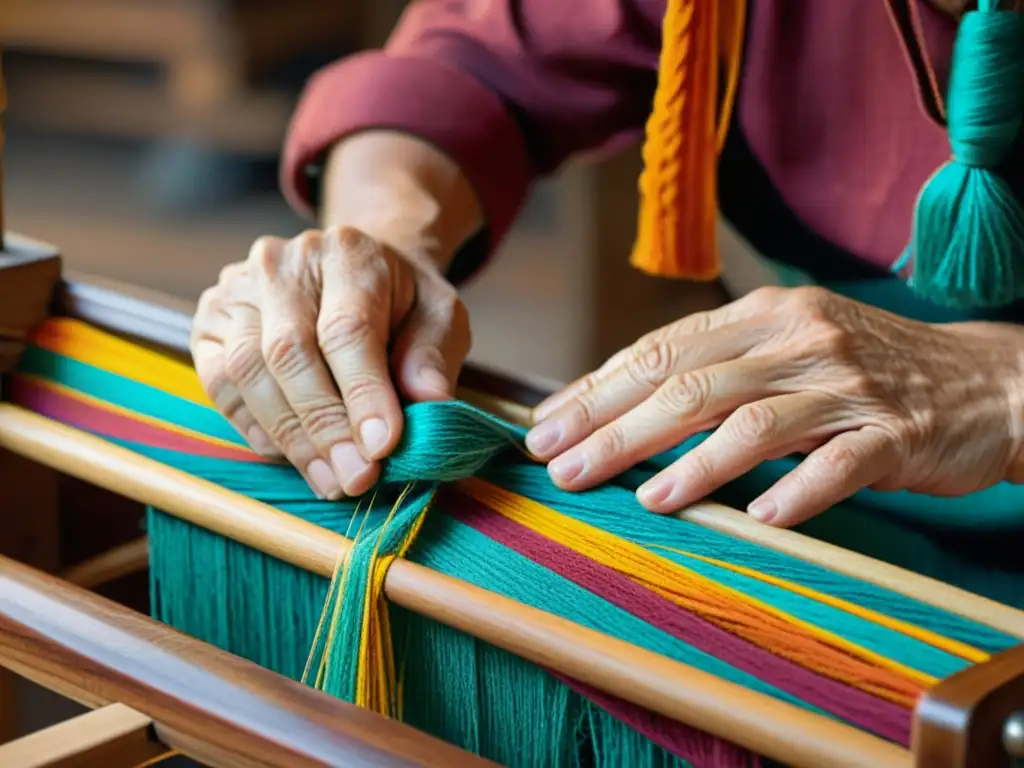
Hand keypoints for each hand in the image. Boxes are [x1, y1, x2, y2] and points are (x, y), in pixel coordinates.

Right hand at [190, 226, 469, 498]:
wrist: (354, 273)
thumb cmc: (401, 303)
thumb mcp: (440, 316)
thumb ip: (433, 356)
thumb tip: (430, 404)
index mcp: (347, 253)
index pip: (347, 329)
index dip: (363, 392)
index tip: (383, 446)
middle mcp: (283, 263)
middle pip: (290, 352)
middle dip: (325, 427)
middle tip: (355, 478)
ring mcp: (239, 290)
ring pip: (247, 371)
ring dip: (290, 437)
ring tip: (330, 479)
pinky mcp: (210, 321)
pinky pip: (219, 384)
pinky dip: (254, 427)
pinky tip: (292, 455)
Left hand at [526, 286, 1023, 526]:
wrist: (983, 380)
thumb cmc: (861, 370)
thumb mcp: (785, 348)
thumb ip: (715, 367)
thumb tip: (620, 404)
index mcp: (762, 313)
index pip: (660, 350)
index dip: (597, 389)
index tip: (546, 425)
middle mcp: (799, 338)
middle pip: (689, 384)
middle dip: (616, 428)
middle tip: (561, 466)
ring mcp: (848, 384)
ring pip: (753, 422)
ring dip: (691, 464)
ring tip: (640, 497)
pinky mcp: (896, 432)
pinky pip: (838, 463)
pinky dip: (797, 492)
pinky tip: (760, 520)